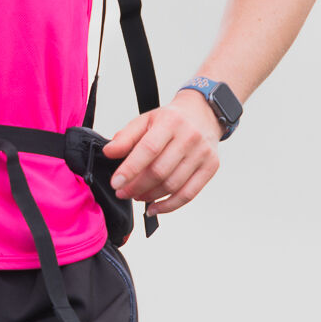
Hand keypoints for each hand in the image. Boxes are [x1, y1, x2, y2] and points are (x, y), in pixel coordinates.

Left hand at [101, 92, 222, 215]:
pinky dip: (169, 206)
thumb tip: (109, 152)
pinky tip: (154, 208)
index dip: (130, 169)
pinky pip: (189, 194)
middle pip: (160, 171)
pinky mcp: (211, 167)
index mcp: (170, 122)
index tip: (116, 183)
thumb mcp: (145, 120)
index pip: (148, 150)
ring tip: (137, 196)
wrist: (202, 114)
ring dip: (150, 196)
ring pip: (173, 185)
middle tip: (122, 192)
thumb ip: (125, 137)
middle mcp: (189, 137)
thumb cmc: (170, 120)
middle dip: (136, 187)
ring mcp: (202, 153)